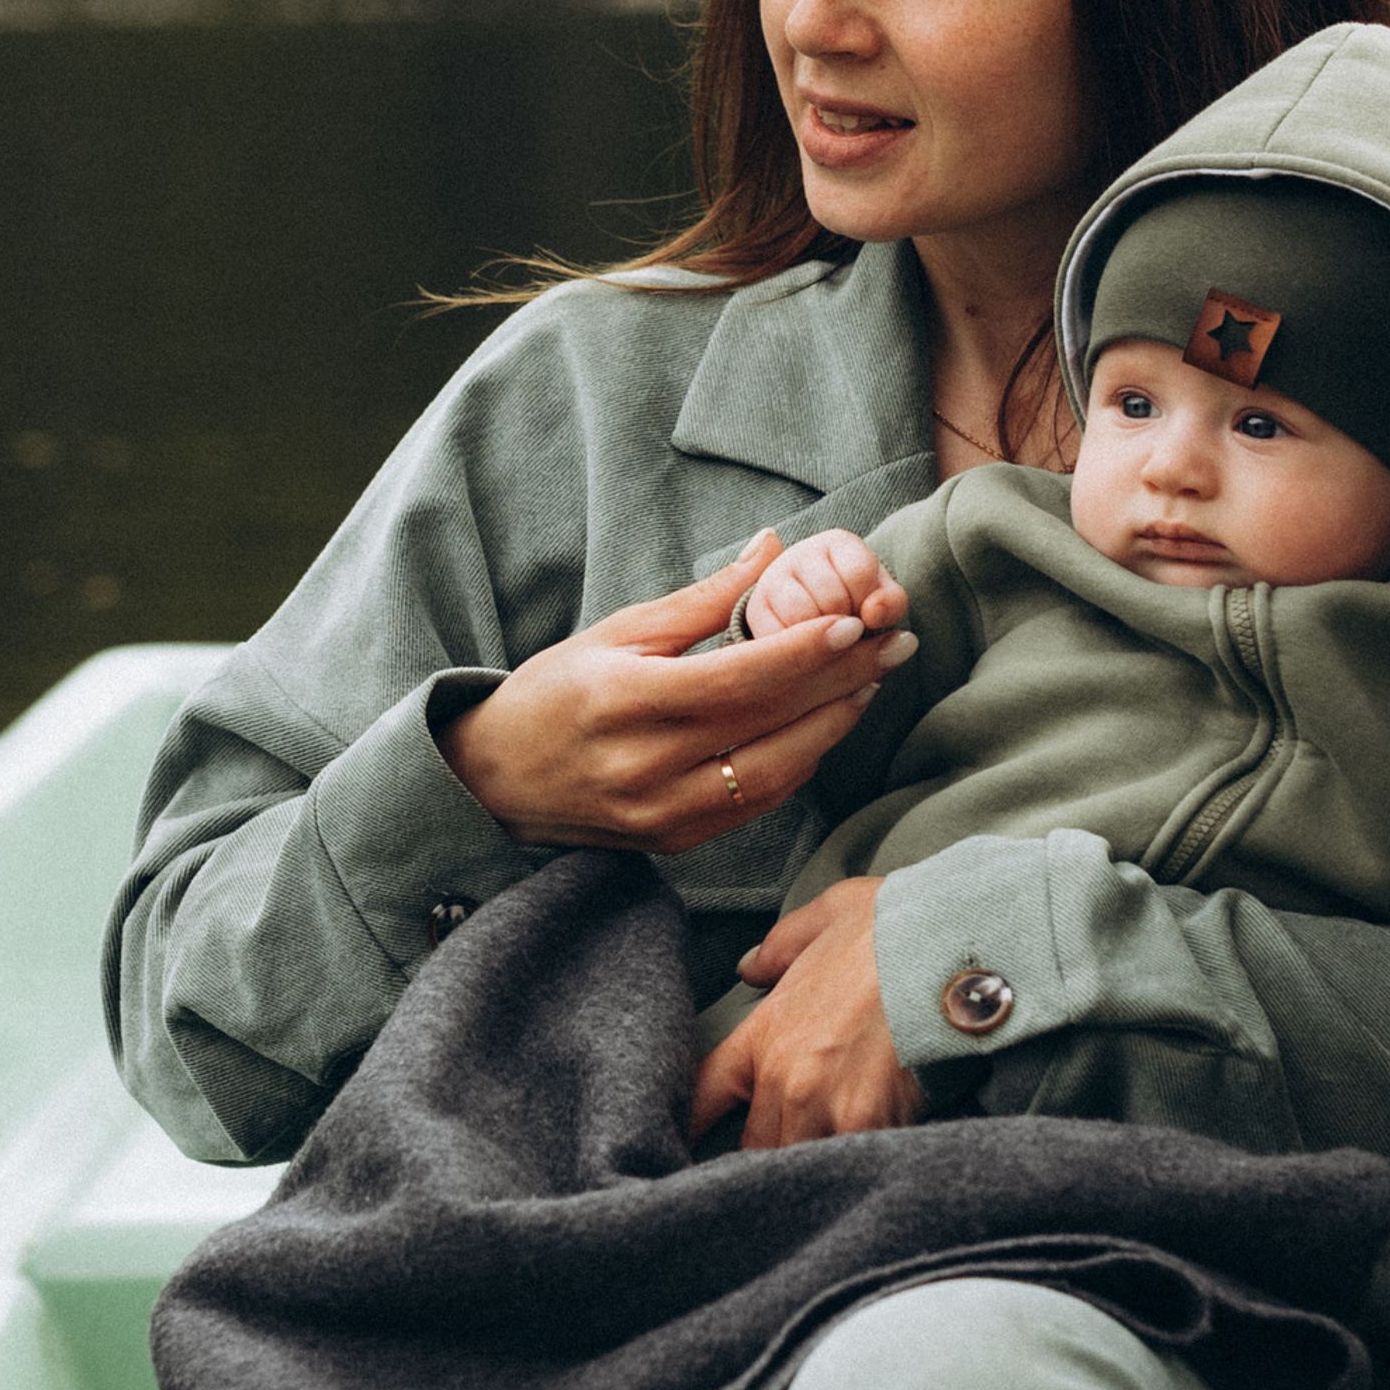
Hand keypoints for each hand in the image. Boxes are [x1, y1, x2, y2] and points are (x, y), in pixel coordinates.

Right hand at [439, 538, 914, 856]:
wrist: (495, 783)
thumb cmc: (554, 694)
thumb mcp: (614, 632)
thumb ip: (699, 600)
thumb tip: (770, 548)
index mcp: (623, 700)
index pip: (733, 679)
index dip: (800, 653)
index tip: (853, 623)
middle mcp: (643, 765)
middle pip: (765, 723)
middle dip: (839, 681)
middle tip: (894, 645)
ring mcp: (661, 813)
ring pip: (773, 774)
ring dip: (831, 728)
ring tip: (869, 683)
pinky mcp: (675, 842)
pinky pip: (755, 805)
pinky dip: (799, 764)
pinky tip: (826, 728)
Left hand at [688, 880, 925, 1147]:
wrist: (950, 945)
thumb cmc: (894, 929)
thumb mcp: (824, 917)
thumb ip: (779, 948)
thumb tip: (752, 966)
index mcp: (765, 1033)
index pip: (701, 1096)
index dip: (690, 1128)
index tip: (689, 1146)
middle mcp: (786, 1080)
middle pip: (752, 1148)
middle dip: (767, 1153)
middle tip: (786, 1150)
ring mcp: (827, 1108)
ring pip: (799, 1166)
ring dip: (810, 1166)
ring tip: (826, 1171)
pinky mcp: (873, 1125)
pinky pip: (851, 1165)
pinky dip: (860, 1164)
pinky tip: (872, 1157)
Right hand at [745, 528, 911, 643]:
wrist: (823, 636)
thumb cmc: (859, 613)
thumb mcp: (883, 603)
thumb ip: (888, 604)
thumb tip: (873, 613)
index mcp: (839, 544)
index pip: (860, 573)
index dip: (871, 605)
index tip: (869, 615)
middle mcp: (799, 553)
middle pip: (832, 599)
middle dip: (847, 625)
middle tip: (846, 630)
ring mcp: (770, 581)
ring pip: (802, 617)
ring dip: (822, 642)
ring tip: (825, 640)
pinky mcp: (753, 614)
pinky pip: (778, 638)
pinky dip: (797, 655)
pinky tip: (804, 650)